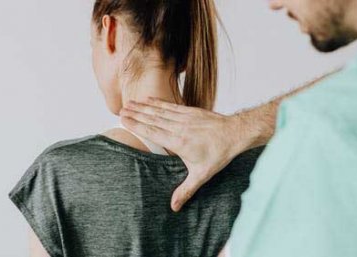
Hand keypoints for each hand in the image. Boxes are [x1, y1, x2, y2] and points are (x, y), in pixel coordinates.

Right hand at [120, 98, 244, 211]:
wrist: (235, 133)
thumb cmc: (219, 154)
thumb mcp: (202, 175)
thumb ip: (186, 190)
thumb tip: (174, 207)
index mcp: (178, 142)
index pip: (152, 132)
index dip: (136, 125)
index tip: (124, 120)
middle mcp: (179, 127)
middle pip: (152, 119)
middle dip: (136, 114)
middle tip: (121, 110)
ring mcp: (185, 118)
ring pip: (160, 111)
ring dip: (144, 106)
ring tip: (130, 102)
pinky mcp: (191, 111)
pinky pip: (171, 106)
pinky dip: (159, 102)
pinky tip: (150, 99)